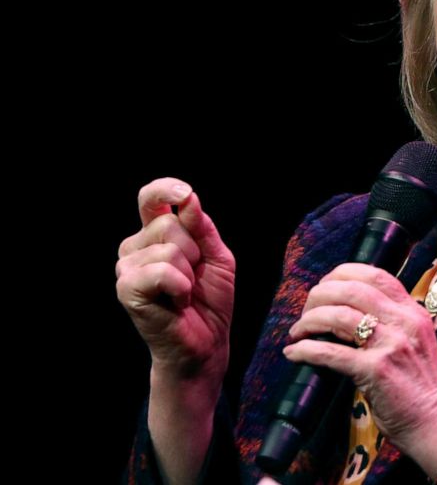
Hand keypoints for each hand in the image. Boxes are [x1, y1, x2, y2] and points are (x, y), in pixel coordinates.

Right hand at [116, 177, 235, 382]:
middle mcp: (136, 246)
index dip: (164, 189)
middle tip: (194, 277)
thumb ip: (202, 227)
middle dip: (195, 250)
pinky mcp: (126, 288)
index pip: (150, 199)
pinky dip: (180, 287)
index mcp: (156, 234)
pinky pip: (162, 271)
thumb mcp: (216, 255)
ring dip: (189, 273)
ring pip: (169, 248)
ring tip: (184, 293)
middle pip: (170, 223)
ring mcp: (127, 267)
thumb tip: (188, 198)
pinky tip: (177, 303)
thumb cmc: (210, 299)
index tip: (184, 192)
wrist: (206, 342)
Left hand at [282, 263, 436, 474]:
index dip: (343, 274)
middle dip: (320, 295)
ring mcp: (391, 345)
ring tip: (298, 331)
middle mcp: (404, 322)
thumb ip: (391, 323)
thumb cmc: (423, 386)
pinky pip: (332, 353)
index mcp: (412, 311)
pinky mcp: (376, 371)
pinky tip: (295, 353)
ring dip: (309, 321)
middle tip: (306, 310)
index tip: (325, 285)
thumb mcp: (415, 341)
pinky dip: (307, 350)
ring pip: (339, 316)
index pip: (375, 275)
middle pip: (352, 290)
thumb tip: (348, 314)